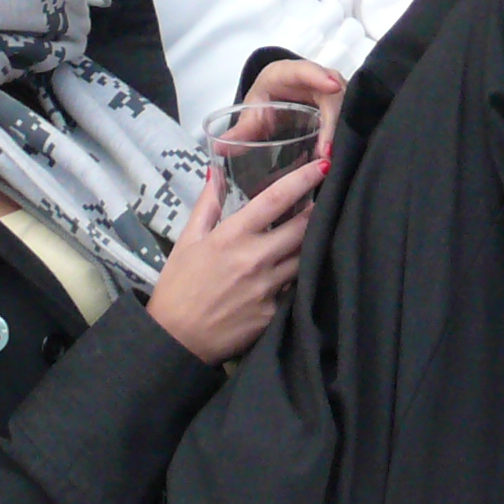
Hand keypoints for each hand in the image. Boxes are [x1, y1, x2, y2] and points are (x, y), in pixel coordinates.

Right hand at [146, 162, 318, 363]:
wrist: (176, 339)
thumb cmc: (179, 286)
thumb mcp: (187, 241)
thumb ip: (207, 204)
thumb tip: (217, 171)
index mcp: (232, 236)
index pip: (277, 199)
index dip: (304, 178)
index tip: (323, 164)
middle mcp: (255, 259)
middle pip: (303, 227)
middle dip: (318, 210)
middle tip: (327, 199)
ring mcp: (268, 287)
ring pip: (305, 257)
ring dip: (314, 242)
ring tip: (320, 231)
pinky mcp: (274, 312)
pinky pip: (296, 288)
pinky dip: (300, 276)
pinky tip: (302, 270)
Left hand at [237, 58, 345, 163]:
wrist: (277, 101)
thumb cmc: (265, 99)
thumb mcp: (252, 113)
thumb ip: (241, 130)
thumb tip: (221, 148)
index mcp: (285, 72)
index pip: (304, 69)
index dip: (319, 76)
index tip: (332, 87)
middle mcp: (313, 77)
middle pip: (332, 90)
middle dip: (332, 118)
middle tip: (326, 148)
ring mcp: (330, 90)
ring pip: (344, 104)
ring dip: (339, 130)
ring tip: (330, 156)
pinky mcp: (338, 105)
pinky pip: (347, 115)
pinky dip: (344, 134)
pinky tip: (339, 154)